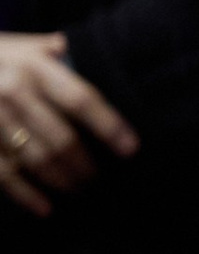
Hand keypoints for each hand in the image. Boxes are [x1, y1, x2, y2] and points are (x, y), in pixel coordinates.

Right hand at [0, 32, 136, 216]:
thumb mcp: (15, 45)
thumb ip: (50, 51)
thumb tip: (82, 56)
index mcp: (32, 65)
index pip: (80, 99)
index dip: (109, 126)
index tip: (131, 148)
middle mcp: (13, 90)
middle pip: (62, 137)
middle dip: (86, 164)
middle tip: (99, 178)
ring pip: (37, 159)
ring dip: (63, 180)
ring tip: (79, 189)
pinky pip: (5, 174)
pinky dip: (27, 195)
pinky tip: (46, 208)